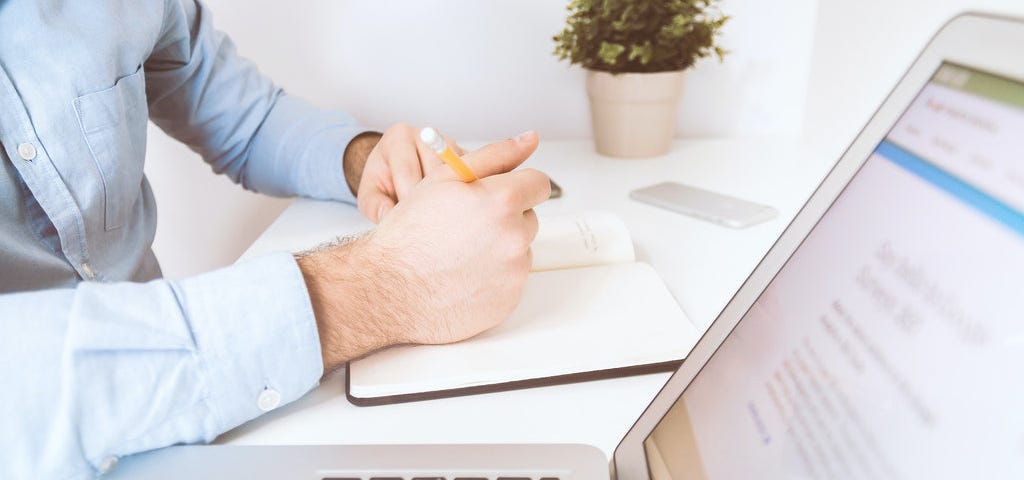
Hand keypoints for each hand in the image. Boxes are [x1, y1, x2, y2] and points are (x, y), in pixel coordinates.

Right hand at [300, 131, 547, 370]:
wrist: (389, 289)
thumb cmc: (410, 232)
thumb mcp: (445, 178)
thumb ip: (494, 155)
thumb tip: (530, 138)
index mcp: (503, 201)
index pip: (538, 183)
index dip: (517, 186)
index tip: (499, 194)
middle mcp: (515, 237)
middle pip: (529, 218)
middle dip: (505, 218)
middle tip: (466, 226)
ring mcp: (514, 272)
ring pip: (520, 249)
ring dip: (500, 247)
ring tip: (460, 253)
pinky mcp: (509, 300)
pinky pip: (511, 280)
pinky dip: (494, 277)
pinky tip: (462, 276)